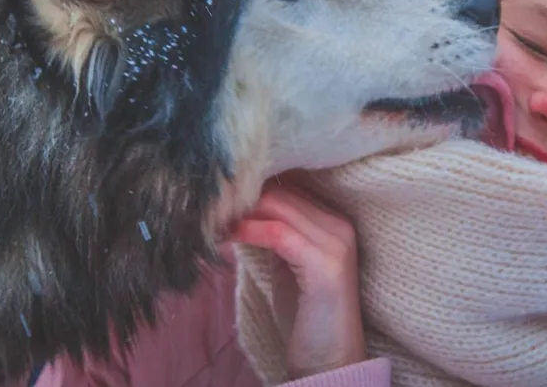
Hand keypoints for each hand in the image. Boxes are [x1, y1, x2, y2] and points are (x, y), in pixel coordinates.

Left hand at [229, 178, 366, 378]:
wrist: (329, 360)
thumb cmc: (306, 317)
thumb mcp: (288, 265)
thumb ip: (275, 234)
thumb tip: (240, 209)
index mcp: (334, 221)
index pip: (288, 186)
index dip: (251, 186)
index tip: (218, 195)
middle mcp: (340, 224)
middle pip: (282, 191)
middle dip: (241, 196)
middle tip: (207, 206)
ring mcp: (336, 242)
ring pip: (278, 205)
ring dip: (239, 211)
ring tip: (210, 220)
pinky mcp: (325, 263)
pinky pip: (278, 233)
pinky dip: (247, 230)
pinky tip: (225, 237)